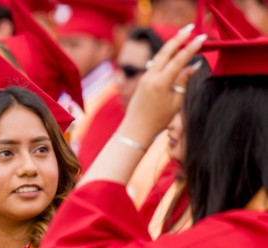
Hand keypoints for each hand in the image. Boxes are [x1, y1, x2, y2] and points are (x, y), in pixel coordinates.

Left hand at [120, 24, 207, 140]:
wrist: (136, 128)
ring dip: (171, 45)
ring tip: (182, 36)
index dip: (191, 48)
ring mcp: (145, 78)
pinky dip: (164, 56)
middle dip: (178, 39)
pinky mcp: (142, 80)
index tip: (202, 38)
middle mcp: (150, 77)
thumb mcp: (175, 102)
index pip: (178, 60)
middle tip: (190, 28)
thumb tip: (193, 66)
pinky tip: (171, 51)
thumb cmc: (158, 120)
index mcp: (160, 83)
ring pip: (159, 56)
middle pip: (165, 52)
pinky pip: (155, 64)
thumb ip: (183, 82)